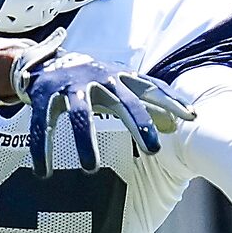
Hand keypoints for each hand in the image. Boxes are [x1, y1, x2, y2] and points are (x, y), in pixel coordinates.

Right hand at [12, 35, 194, 177]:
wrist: (48, 61)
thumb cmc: (95, 80)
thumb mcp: (123, 85)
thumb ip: (152, 102)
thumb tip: (186, 121)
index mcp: (119, 78)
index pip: (150, 89)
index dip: (170, 102)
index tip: (190, 119)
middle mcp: (97, 80)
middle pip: (122, 102)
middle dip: (139, 124)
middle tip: (154, 150)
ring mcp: (69, 88)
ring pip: (79, 114)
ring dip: (85, 140)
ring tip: (90, 168)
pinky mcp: (44, 97)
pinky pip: (42, 125)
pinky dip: (42, 148)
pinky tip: (44, 171)